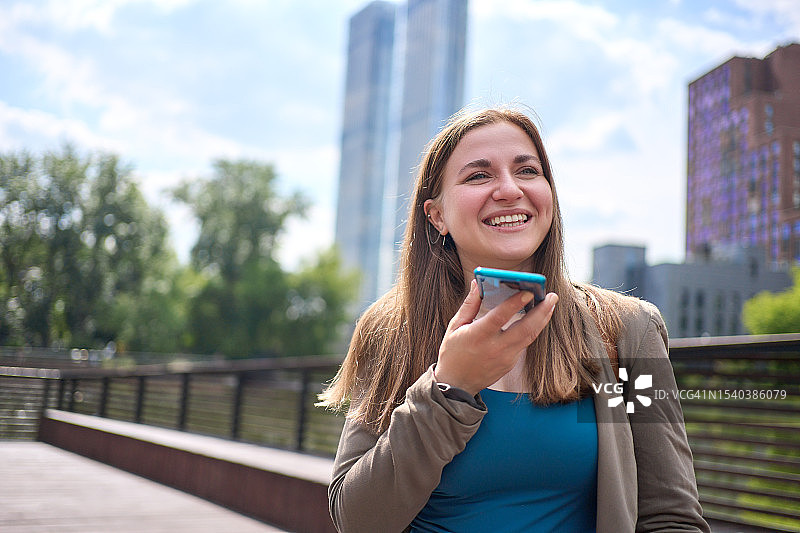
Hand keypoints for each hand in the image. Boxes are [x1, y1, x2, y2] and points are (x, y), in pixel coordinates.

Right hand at [434, 279, 557, 395]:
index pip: (500, 317)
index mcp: (477, 336)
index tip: (528, 291)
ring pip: (530, 336)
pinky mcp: (510, 363)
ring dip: (542, 319)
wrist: (456, 384)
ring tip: (550, 304)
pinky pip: (524, 343)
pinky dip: (532, 329)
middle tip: (552, 296)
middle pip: (525, 329)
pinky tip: (537, 318)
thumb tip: (477, 283)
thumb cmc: (453, 352)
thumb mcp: (455, 326)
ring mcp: (505, 358)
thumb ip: (469, 304)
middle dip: (542, 311)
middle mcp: (494, 348)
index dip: (515, 303)